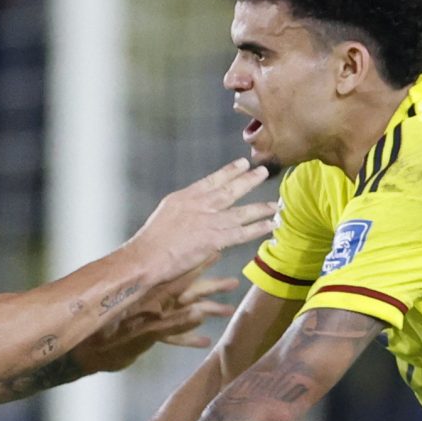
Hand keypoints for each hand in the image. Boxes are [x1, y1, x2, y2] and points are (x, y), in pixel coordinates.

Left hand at [72, 273, 233, 374]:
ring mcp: (156, 321)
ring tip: (229, 311)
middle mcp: (160, 306)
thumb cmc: (112, 343)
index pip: (184, 277)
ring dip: (208, 312)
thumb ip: (174, 324)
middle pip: (193, 293)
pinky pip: (177, 336)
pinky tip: (207, 340)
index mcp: (158, 300)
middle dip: (214, 288)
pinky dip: (192, 337)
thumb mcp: (146, 334)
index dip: (201, 264)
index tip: (217, 250)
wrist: (90, 354)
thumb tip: (199, 313)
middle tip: (235, 282)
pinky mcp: (151, 337)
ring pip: (188, 313)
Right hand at [131, 160, 276, 282]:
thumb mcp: (166, 215)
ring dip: (260, 207)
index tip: (242, 163)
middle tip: (264, 172)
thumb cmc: (150, 242)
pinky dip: (257, 228)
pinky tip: (270, 225)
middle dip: (248, 180)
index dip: (229, 171)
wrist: (146, 257)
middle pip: (229, 190)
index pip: (211, 180)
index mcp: (185, 197)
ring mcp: (207, 222)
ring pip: (240, 212)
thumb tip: (198, 212)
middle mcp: (199, 206)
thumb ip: (184, 210)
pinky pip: (241, 233)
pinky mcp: (213, 240)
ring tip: (275, 204)